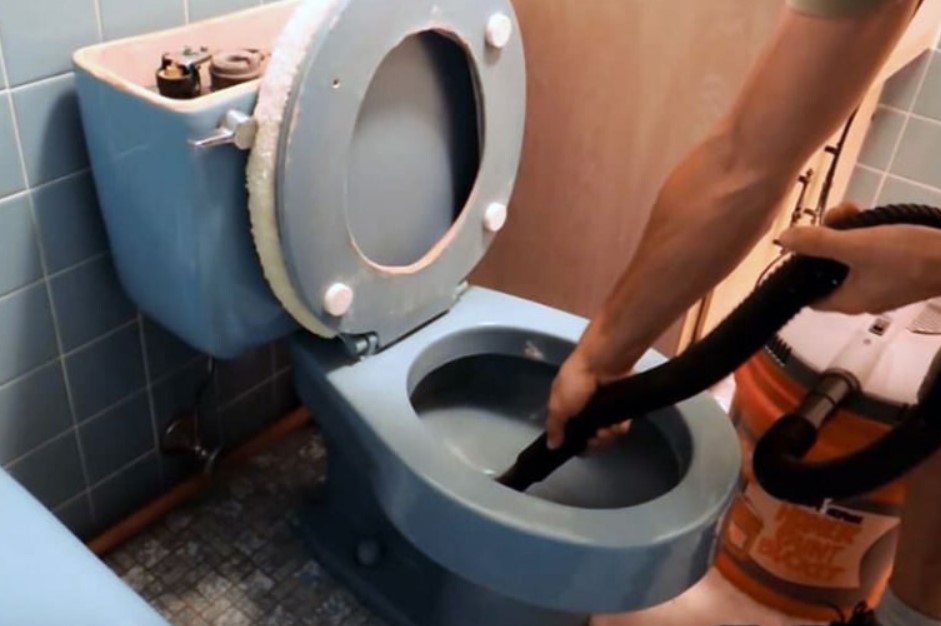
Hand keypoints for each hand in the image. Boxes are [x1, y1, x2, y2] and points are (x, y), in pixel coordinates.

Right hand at [545, 350, 633, 450]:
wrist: (604, 362)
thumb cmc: (576, 381)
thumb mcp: (558, 405)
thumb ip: (554, 427)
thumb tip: (551, 446)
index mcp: (567, 408)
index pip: (570, 434)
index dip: (575, 444)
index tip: (580, 447)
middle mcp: (585, 410)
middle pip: (590, 438)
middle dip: (593, 442)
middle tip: (596, 437)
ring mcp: (604, 408)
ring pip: (607, 434)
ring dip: (607, 436)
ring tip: (607, 428)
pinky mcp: (621, 405)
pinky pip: (621, 425)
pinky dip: (619, 427)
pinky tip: (617, 424)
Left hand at [778, 202, 940, 313]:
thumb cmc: (908, 257)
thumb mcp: (856, 245)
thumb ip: (818, 243)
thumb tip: (782, 239)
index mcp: (846, 301)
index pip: (809, 296)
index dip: (800, 272)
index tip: (802, 245)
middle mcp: (862, 299)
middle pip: (829, 271)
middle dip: (826, 240)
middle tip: (834, 216)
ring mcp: (883, 286)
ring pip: (850, 259)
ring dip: (847, 231)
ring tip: (852, 208)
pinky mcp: (901, 273)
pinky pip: (872, 255)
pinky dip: (868, 236)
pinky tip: (870, 215)